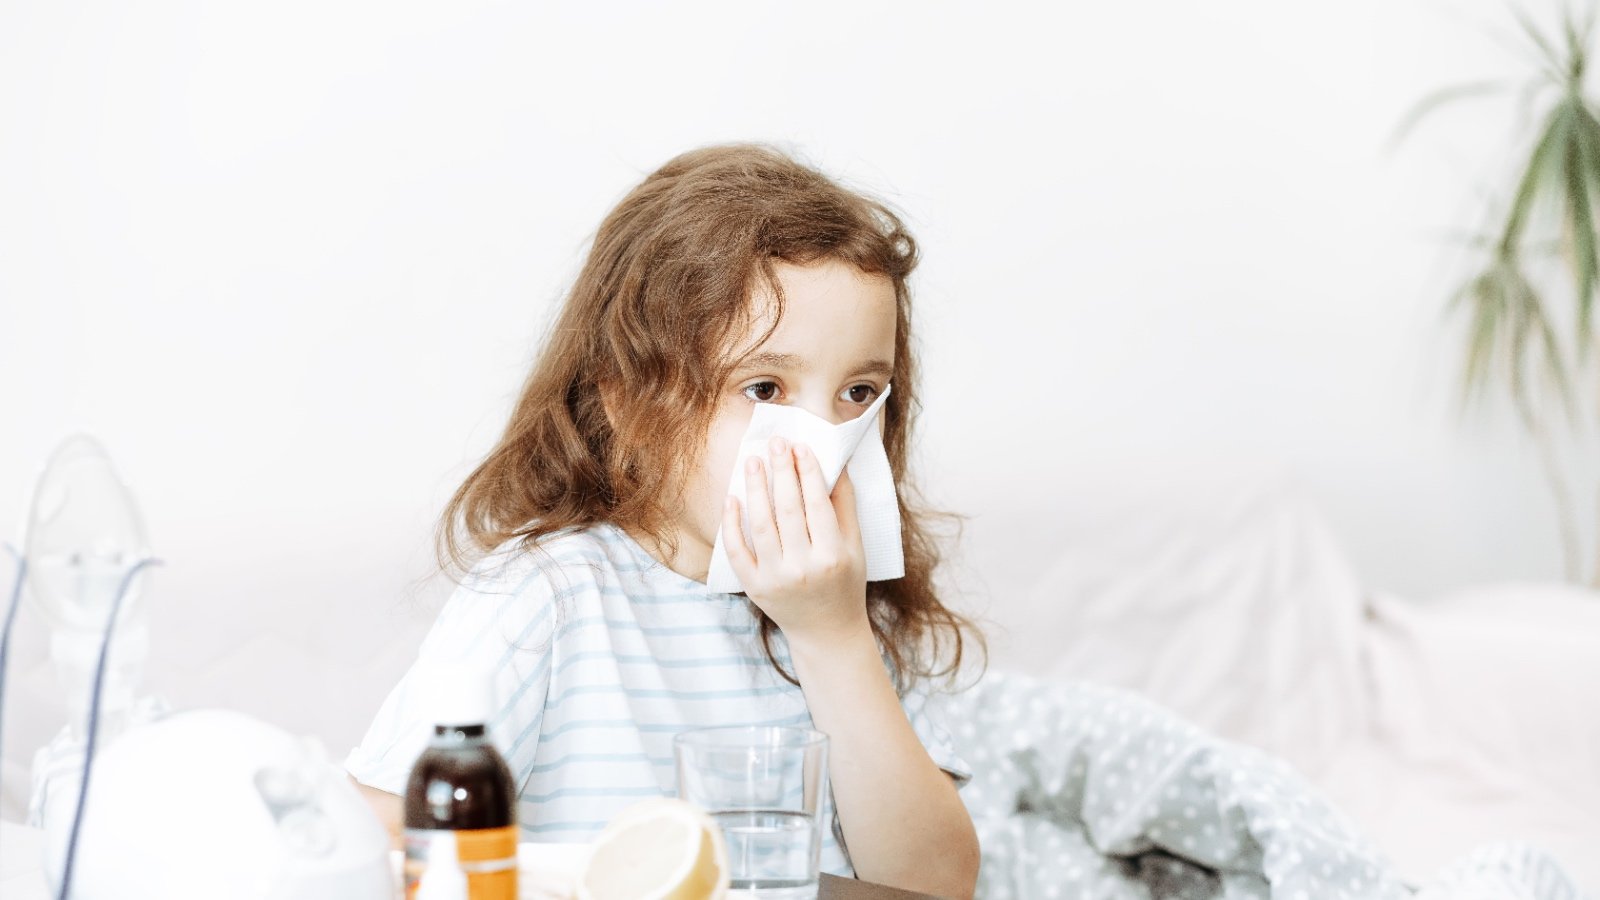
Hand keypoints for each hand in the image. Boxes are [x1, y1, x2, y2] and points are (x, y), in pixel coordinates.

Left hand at [722, 436, 869, 644]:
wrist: (827, 632)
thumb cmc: (845, 583)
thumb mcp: (856, 547)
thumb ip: (845, 506)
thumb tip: (835, 463)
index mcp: (833, 555)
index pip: (817, 504)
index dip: (808, 472)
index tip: (800, 447)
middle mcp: (803, 568)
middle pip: (787, 510)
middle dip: (780, 472)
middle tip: (775, 443)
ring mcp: (775, 578)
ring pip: (760, 525)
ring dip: (755, 489)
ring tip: (752, 462)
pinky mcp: (754, 587)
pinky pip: (737, 551)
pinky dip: (731, 524)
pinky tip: (733, 499)